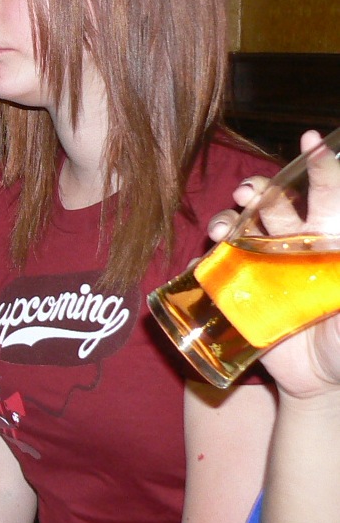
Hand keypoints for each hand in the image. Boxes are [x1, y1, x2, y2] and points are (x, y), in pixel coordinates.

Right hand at [207, 131, 339, 398]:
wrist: (319, 381)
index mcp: (326, 240)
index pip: (324, 193)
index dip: (319, 165)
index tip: (311, 141)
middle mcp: (292, 246)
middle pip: (271, 203)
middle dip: (257, 189)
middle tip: (247, 193)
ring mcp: (262, 268)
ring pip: (238, 229)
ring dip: (226, 220)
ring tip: (220, 229)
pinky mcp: (239, 295)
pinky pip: (213, 273)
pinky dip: (200, 265)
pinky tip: (196, 265)